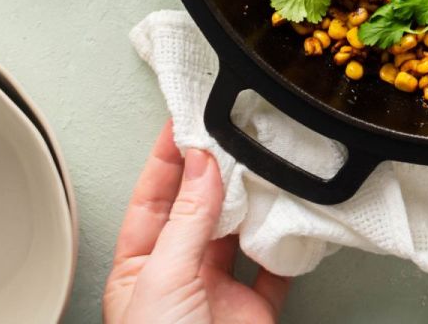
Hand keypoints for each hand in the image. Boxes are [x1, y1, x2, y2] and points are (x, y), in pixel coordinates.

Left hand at [104, 122, 288, 323]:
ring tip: (261, 167)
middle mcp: (178, 276)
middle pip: (197, 210)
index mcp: (138, 271)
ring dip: (251, 203)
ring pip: (237, 233)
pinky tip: (289, 219)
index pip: (151, 199)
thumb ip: (186, 221)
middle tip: (229, 135)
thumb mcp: (163, 279)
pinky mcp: (254, 310)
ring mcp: (218, 292)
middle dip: (213, 173)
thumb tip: (201, 166)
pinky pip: (274, 265)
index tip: (185, 123)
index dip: (167, 159)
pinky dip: (284, 242)